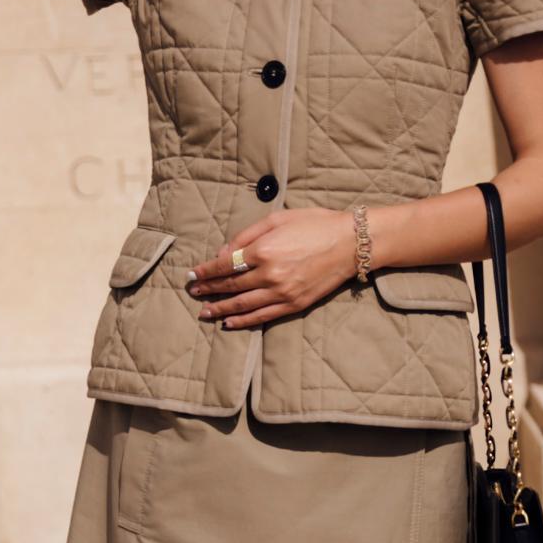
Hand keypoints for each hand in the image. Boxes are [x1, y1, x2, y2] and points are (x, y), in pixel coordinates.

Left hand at [185, 209, 360, 329]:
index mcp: (264, 250)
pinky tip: (229, 322)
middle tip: (193, 293)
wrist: (350, 243)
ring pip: (242, 305)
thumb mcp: (277, 219)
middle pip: (230, 285)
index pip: (225, 265)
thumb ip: (247, 236)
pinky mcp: (294, 304)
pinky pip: (263, 316)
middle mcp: (270, 274)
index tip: (192, 276)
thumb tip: (223, 253)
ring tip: (205, 312)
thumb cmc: (314, 224)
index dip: (205, 271)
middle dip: (209, 290)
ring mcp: (282, 292)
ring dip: (220, 309)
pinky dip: (244, 321)